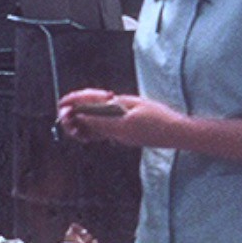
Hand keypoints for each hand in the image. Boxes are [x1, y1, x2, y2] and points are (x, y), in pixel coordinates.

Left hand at [58, 89, 175, 148]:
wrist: (176, 134)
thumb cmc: (160, 117)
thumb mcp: (136, 103)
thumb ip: (116, 103)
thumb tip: (101, 102)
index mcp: (118, 126)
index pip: (90, 119)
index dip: (75, 110)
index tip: (65, 104)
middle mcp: (117, 136)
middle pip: (89, 129)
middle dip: (74, 120)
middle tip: (65, 111)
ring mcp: (122, 140)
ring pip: (96, 132)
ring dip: (84, 123)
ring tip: (75, 114)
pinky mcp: (127, 140)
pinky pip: (106, 133)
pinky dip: (97, 126)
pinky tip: (94, 119)